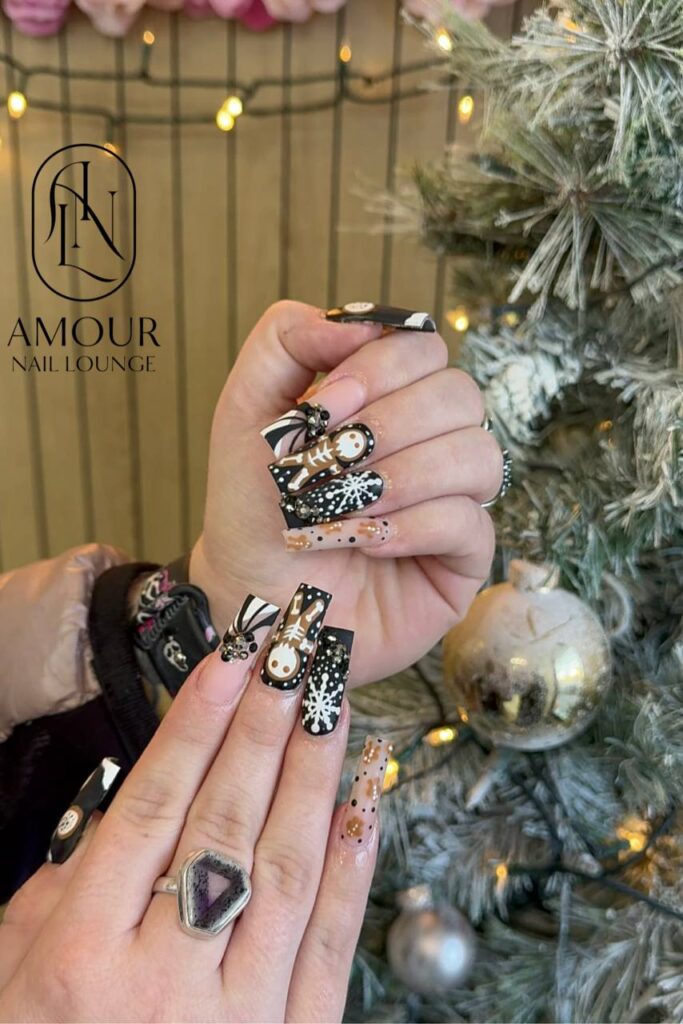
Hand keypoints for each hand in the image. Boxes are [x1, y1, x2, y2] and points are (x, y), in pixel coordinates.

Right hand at [0, 608, 387, 1022]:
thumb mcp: (13, 974)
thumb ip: (59, 892)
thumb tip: (119, 806)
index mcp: (81, 960)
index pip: (153, 809)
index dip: (195, 726)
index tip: (227, 661)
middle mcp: (163, 983)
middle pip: (224, 823)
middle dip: (263, 729)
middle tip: (294, 658)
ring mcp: (236, 1017)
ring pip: (284, 869)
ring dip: (314, 777)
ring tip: (332, 705)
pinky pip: (328, 943)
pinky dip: (351, 865)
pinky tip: (364, 803)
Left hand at [192, 301, 500, 685]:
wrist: (248, 593)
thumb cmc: (253, 506)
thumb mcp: (247, 409)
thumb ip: (287, 340)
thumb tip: (360, 324)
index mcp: (391, 400)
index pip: (424, 349)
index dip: (379, 370)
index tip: (322, 410)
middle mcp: (432, 443)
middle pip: (460, 395)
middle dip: (388, 427)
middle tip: (331, 465)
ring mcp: (454, 499)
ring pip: (479, 455)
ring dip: (402, 478)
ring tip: (345, 508)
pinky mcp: (462, 560)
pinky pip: (471, 523)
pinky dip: (411, 528)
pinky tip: (366, 543)